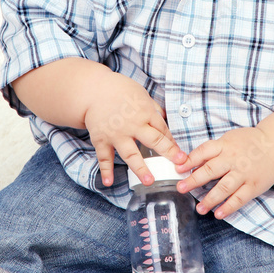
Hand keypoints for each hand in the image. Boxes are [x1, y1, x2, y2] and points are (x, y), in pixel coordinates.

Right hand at [83, 73, 186, 187]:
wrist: (93, 90)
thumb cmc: (119, 90)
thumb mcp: (141, 94)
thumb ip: (152, 108)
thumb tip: (164, 118)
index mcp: (145, 113)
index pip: (163, 130)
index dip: (173, 143)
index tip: (181, 155)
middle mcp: (132, 125)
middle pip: (154, 141)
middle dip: (168, 152)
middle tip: (179, 164)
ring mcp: (116, 134)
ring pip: (131, 154)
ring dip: (141, 168)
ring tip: (149, 181)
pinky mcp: (101, 140)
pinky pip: (104, 157)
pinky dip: (105, 170)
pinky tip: (109, 182)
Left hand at [174, 127, 273, 218]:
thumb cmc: (246, 144)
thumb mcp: (228, 140)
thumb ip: (211, 151)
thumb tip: (190, 164)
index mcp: (225, 145)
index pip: (204, 152)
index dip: (189, 160)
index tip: (177, 169)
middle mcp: (233, 159)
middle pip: (211, 170)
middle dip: (194, 180)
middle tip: (181, 188)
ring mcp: (244, 173)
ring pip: (225, 187)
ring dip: (210, 199)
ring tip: (199, 208)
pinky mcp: (253, 186)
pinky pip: (239, 198)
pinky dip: (229, 207)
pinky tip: (218, 213)